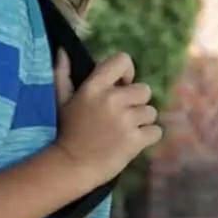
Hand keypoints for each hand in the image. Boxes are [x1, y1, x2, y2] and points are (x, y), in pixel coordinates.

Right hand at [54, 51, 161, 187]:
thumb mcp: (62, 100)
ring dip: (141, 121)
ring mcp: (125, 120)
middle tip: (121, 115)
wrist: (71, 166)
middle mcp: (112, 100)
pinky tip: (132, 141)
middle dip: (136, 102)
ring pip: (151, 112)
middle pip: (144, 89)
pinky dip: (148, 137)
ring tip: (124, 131)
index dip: (127, 72)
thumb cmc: (67, 132)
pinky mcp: (135, 140)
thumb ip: (63, 74)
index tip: (121, 86)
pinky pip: (156, 131)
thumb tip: (63, 51)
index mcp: (94, 87)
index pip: (123, 60)